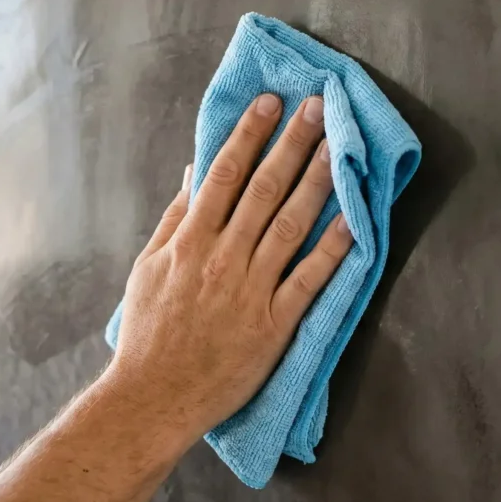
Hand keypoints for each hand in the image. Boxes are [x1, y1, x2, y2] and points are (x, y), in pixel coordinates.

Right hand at [106, 93, 352, 442]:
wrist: (154, 397)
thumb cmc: (147, 334)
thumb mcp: (146, 268)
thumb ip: (173, 219)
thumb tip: (193, 174)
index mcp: (189, 241)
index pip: (224, 174)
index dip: (249, 134)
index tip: (270, 103)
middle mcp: (222, 258)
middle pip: (264, 190)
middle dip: (292, 143)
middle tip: (318, 107)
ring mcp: (250, 290)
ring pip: (290, 225)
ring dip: (317, 182)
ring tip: (339, 147)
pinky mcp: (274, 324)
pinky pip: (309, 280)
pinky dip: (333, 249)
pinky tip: (354, 219)